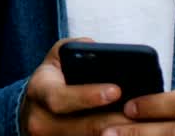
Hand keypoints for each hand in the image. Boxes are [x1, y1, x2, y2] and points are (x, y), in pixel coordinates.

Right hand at [21, 38, 137, 135]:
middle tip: (141, 114)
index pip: (60, 97)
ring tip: (140, 125)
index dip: (88, 96)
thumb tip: (98, 48)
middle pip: (82, 127)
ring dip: (116, 134)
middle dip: (114, 121)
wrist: (34, 110)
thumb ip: (75, 48)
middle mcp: (39, 120)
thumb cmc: (52, 80)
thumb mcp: (57, 58)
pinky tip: (125, 132)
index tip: (116, 90)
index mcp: (38, 91)